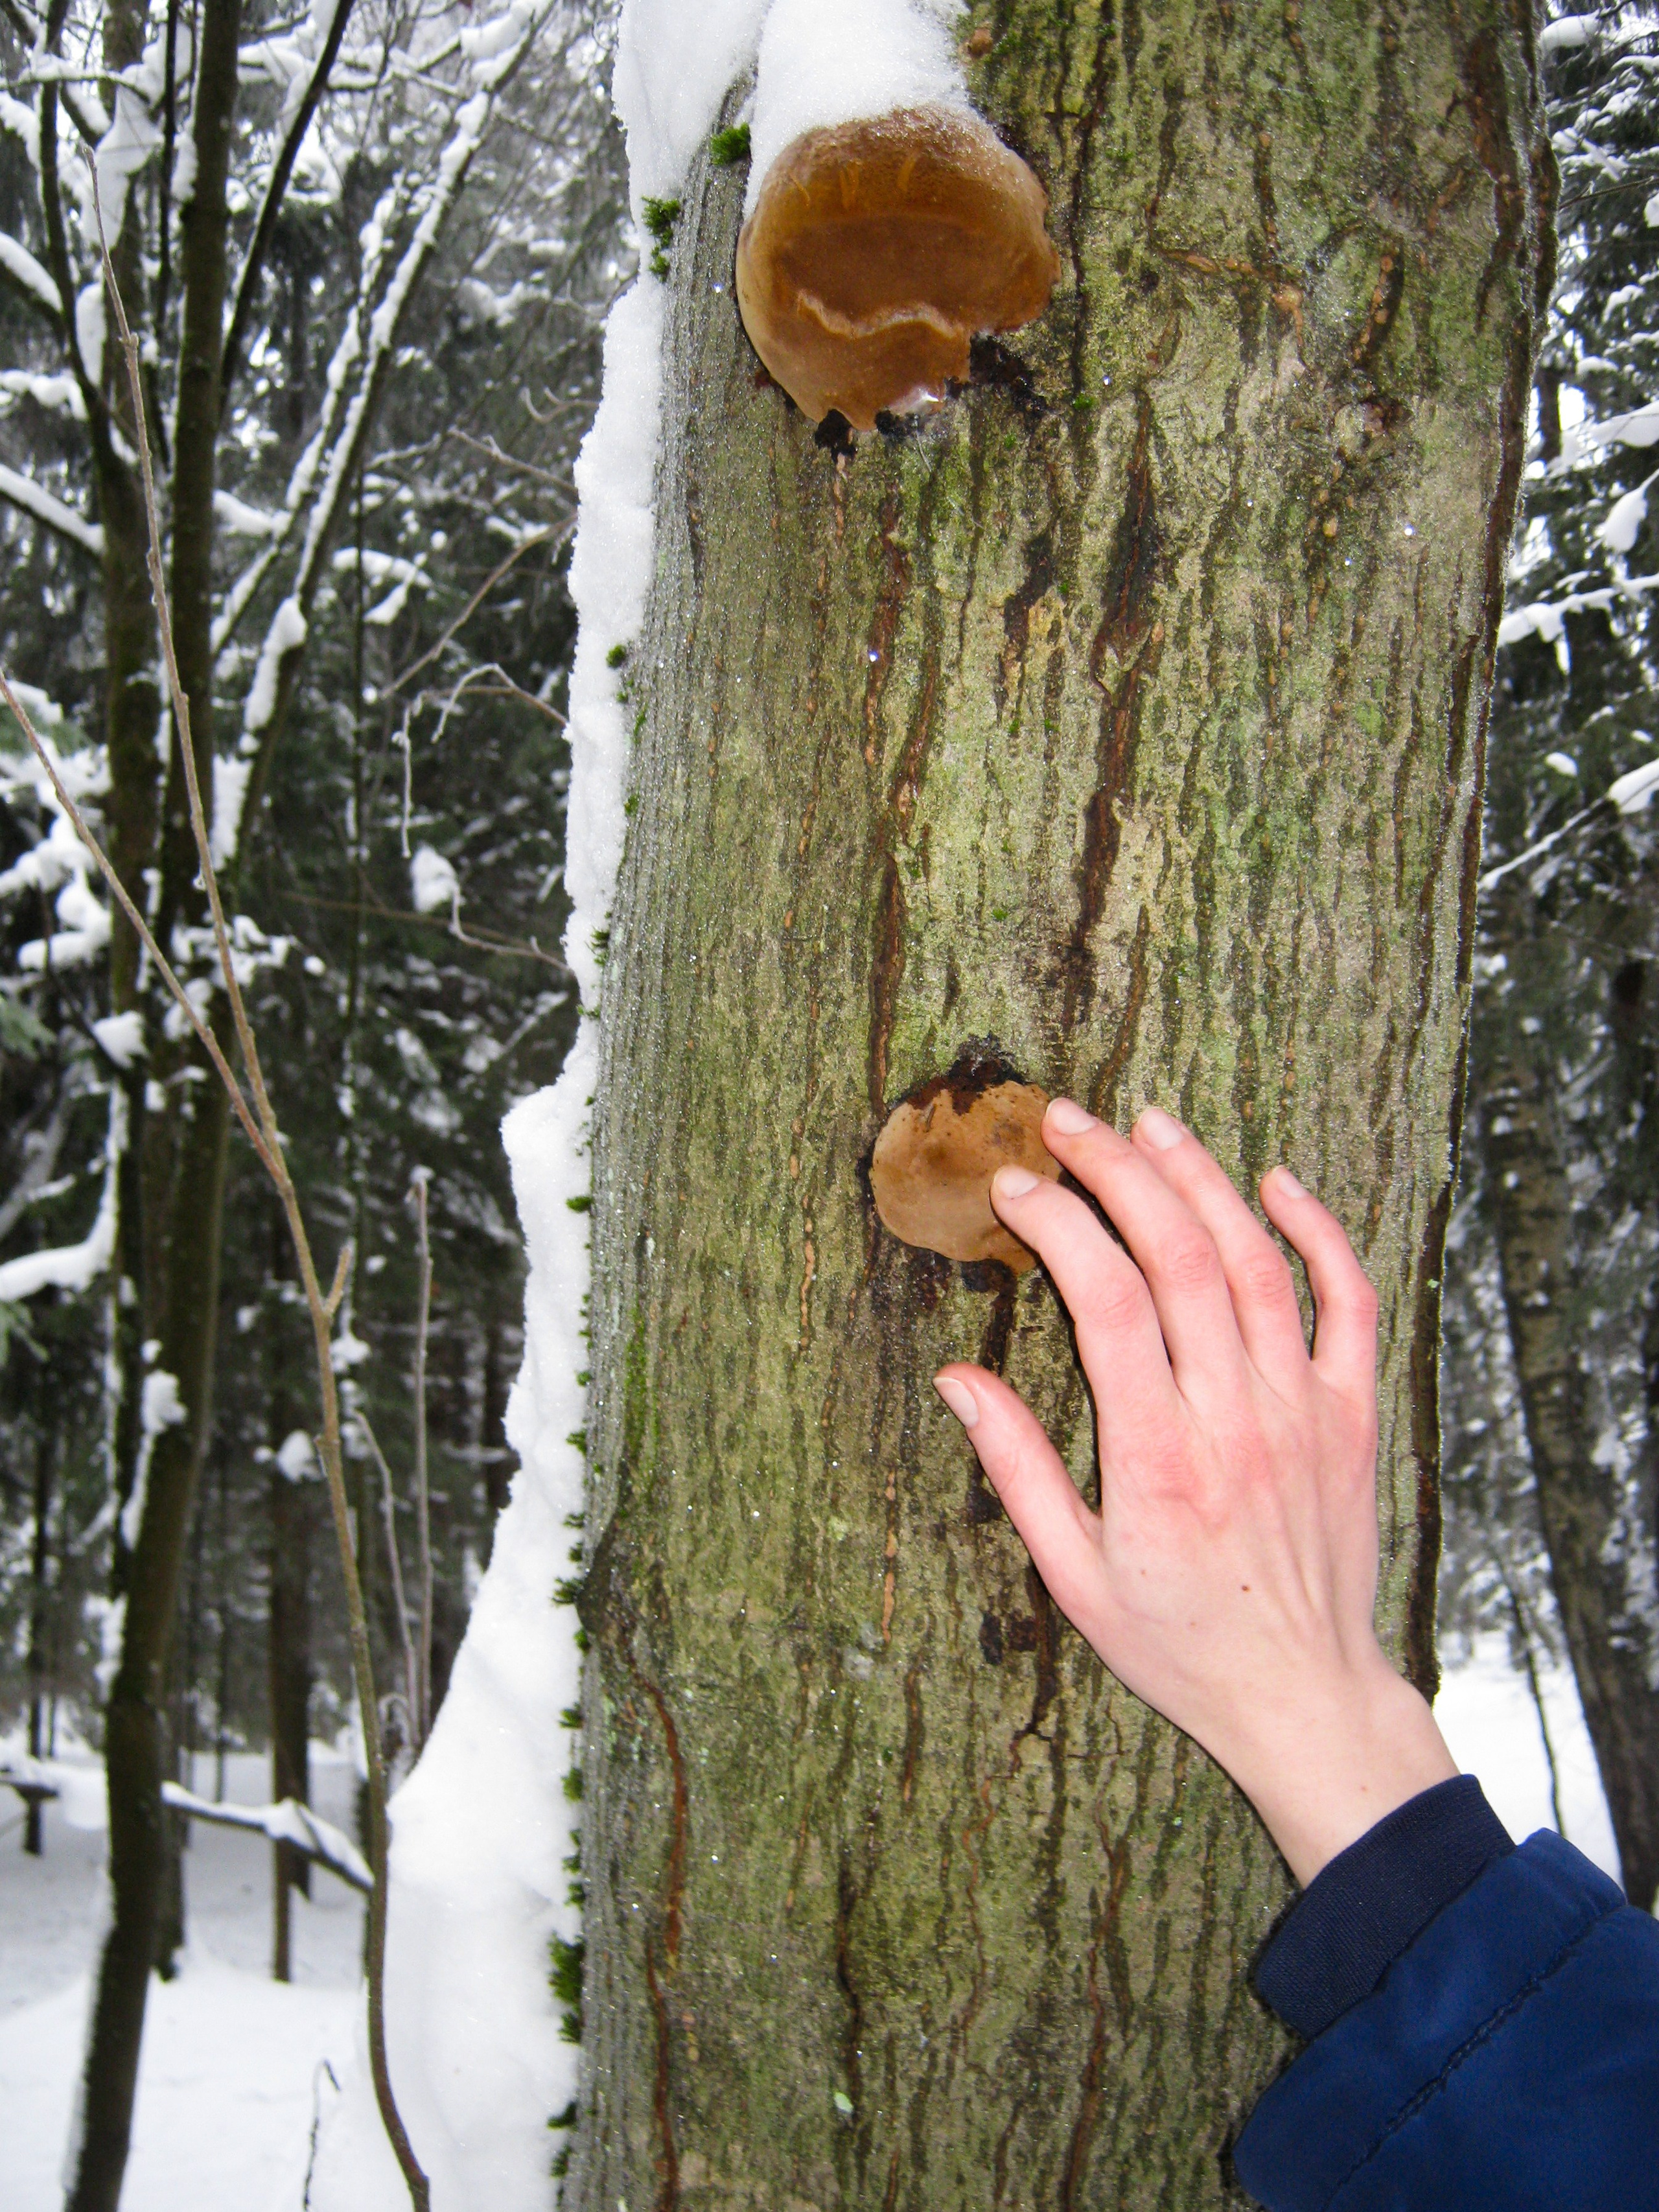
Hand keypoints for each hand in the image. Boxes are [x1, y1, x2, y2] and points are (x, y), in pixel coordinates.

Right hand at [933, 1100, 1455, 1885]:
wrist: (1304, 1695)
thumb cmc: (1177, 1642)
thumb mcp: (1071, 1575)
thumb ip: (1015, 1468)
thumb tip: (956, 1376)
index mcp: (1158, 1459)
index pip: (1106, 1302)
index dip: (1059, 1226)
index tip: (1017, 1187)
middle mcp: (1236, 1419)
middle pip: (1180, 1257)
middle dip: (1118, 1171)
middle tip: (1069, 1122)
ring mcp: (1304, 1411)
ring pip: (1257, 1262)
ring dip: (1202, 1178)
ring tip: (1150, 1123)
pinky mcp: (1352, 1415)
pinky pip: (1350, 1301)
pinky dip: (1318, 1231)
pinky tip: (1275, 1180)